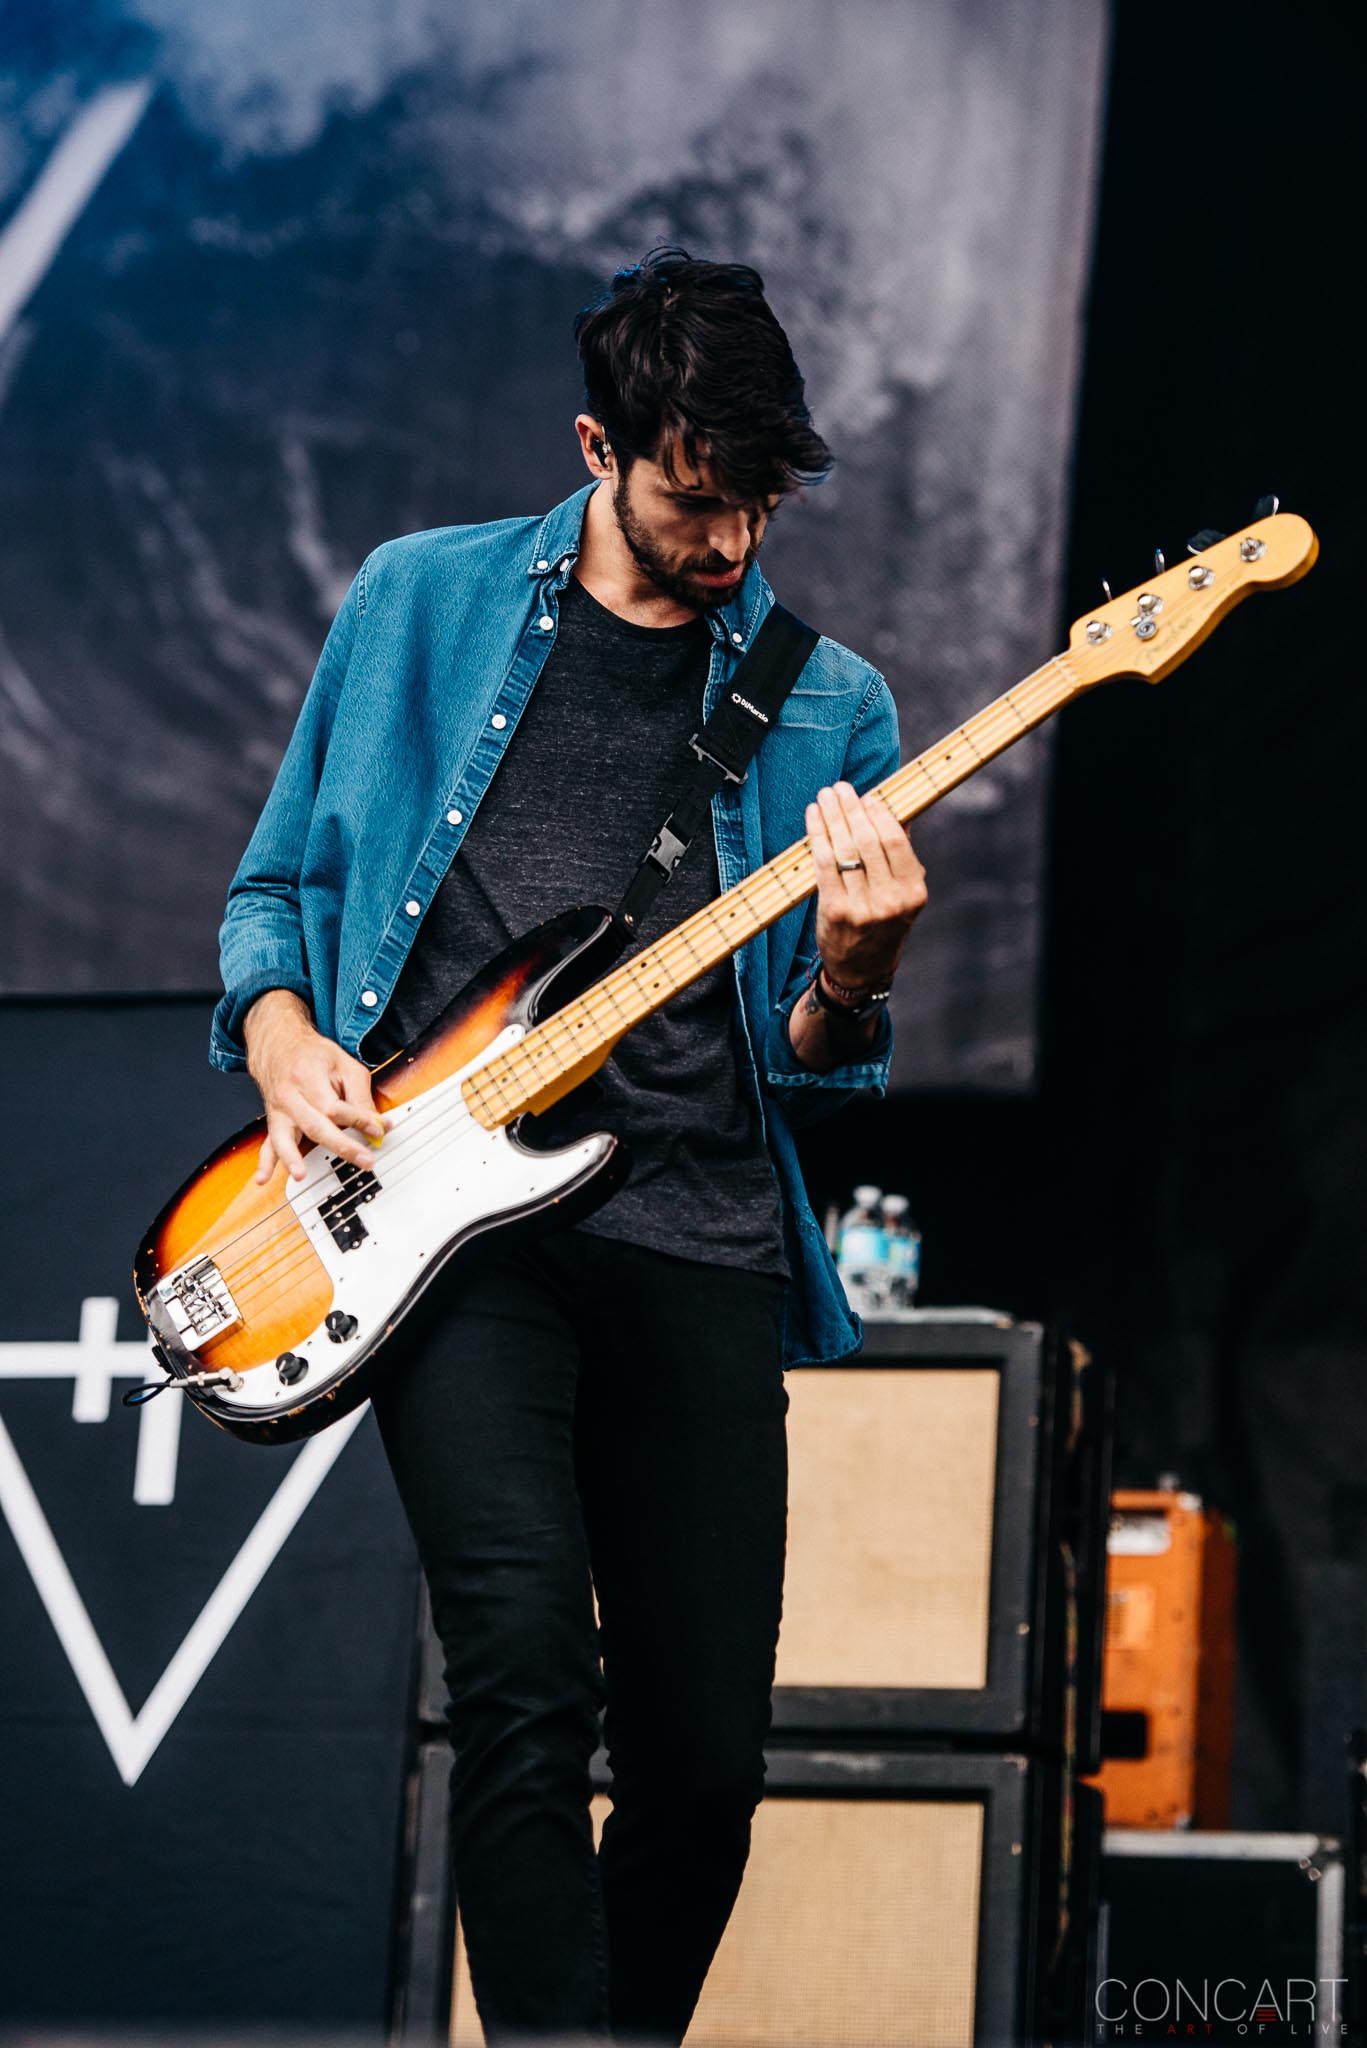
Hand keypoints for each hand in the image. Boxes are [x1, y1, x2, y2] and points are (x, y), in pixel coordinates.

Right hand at [243, 989, 390, 1183]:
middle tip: (365, 1159)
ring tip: (301, 1174)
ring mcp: (278, 1112)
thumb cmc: (314, 1056)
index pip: (334, 1106)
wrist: (279, 1047)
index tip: (379, 1129)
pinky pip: (267, 1145)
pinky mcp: (274, 1123)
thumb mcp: (345, 1066)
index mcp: (308, 1076)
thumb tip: (378, 1125)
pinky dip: (265, 1163)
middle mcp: (289, 1096)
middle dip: (342, 1146)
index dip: (359, 1120)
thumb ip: (360, 1097)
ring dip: (292, 1158)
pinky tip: (263, 1179)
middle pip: (315, 1125)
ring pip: (284, 1138)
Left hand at [805, 781, 927, 988]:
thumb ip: (900, 856)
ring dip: (831, 817)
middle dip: (851, 809)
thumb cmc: (883, 923)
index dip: (879, 814)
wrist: (861, 969)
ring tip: (825, 796)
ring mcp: (861, 908)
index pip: (895, 842)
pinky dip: (817, 836)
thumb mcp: (903, 895)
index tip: (866, 797)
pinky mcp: (834, 911)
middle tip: (840, 788)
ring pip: (844, 850)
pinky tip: (813, 818)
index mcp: (913, 893)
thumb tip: (894, 810)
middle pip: (867, 841)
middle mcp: (890, 901)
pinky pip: (823, 864)